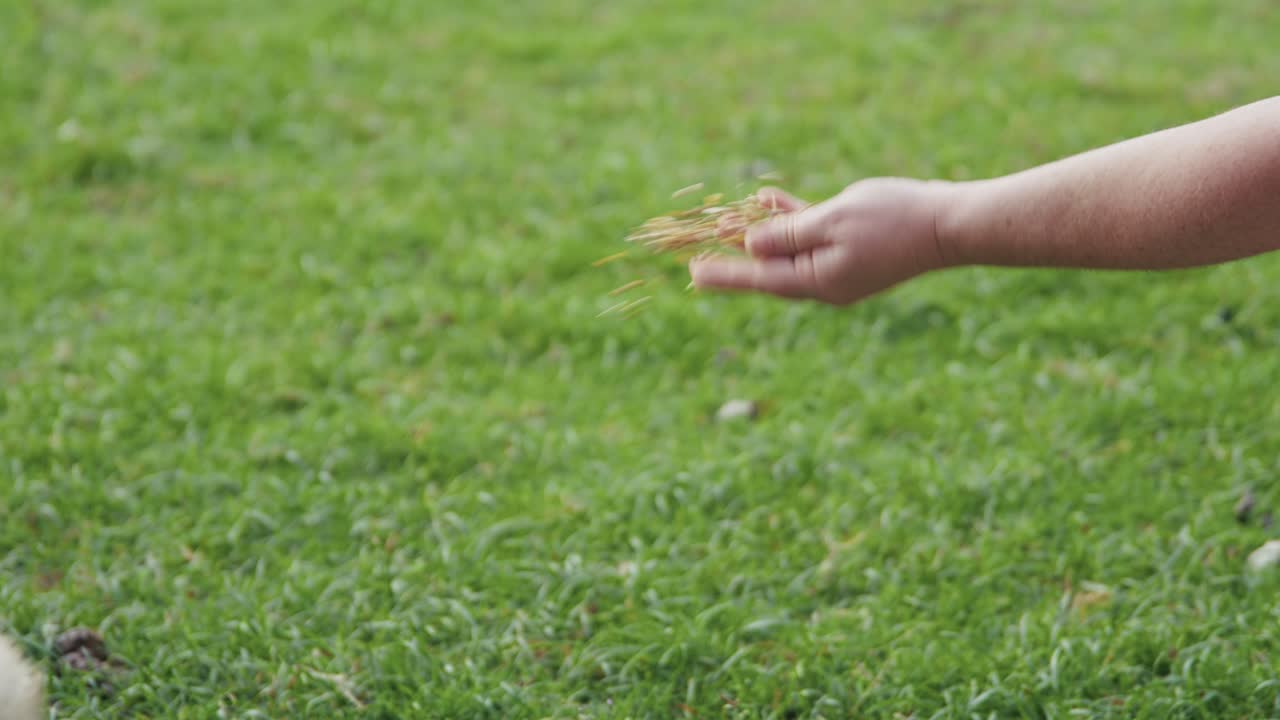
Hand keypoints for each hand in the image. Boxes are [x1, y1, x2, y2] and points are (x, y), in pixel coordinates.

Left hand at [688, 179, 955, 305]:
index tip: (692, 274)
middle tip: (699, 250)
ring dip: (759, 233)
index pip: (759, 279)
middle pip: (769, 268)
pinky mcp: (853, 250)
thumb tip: (753, 246)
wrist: (949, 224)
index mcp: (817, 281)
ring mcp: (840, 268)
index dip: (724, 273)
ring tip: (724, 220)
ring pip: (788, 250)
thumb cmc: (893, 218)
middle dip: (736, 254)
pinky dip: (791, 221)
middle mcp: (825, 282)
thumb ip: (789, 233)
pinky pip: (811, 237)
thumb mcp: (832, 220)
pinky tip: (769, 201)